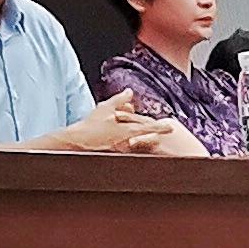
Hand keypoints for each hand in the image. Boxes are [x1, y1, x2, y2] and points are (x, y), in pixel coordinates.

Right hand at [49, 104, 193, 154]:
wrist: (78, 141)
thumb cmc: (90, 125)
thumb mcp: (104, 108)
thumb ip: (119, 100)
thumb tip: (129, 92)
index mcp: (126, 129)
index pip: (147, 127)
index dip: (160, 127)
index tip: (171, 128)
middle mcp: (127, 140)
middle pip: (147, 137)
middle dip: (155, 134)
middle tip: (166, 131)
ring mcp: (124, 150)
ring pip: (141, 146)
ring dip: (148, 142)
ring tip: (156, 140)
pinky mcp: (119, 155)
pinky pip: (132, 152)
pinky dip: (138, 148)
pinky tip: (141, 146)